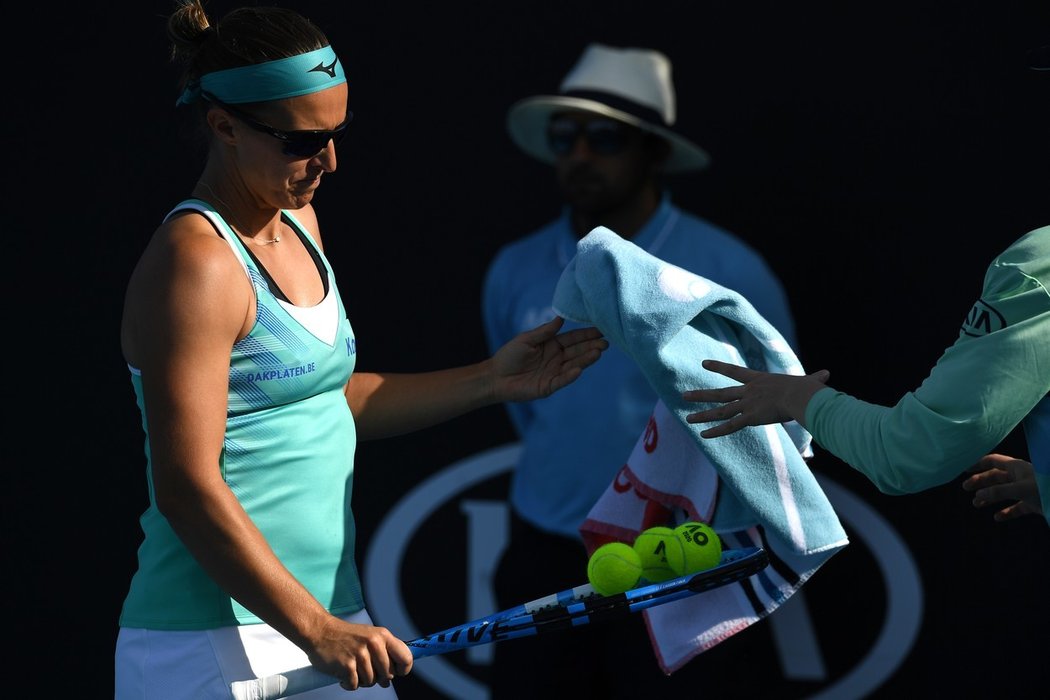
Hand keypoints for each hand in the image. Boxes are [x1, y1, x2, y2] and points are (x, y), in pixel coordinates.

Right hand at [307, 618, 412, 689]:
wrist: (320, 631)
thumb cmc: (345, 635)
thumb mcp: (370, 636)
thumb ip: (384, 653)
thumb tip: (391, 677)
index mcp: (382, 636)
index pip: (405, 657)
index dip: (403, 669)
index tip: (397, 672)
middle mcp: (373, 644)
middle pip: (388, 674)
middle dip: (378, 677)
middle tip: (366, 670)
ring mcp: (360, 655)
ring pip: (371, 682)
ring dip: (361, 680)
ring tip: (353, 669)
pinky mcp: (346, 666)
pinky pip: (354, 685)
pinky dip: (348, 683)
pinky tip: (343, 674)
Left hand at [492, 317, 607, 401]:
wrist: (495, 377)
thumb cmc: (509, 356)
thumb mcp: (526, 339)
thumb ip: (544, 331)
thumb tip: (561, 318)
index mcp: (552, 345)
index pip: (573, 339)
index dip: (586, 335)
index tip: (600, 330)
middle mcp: (557, 359)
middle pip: (577, 352)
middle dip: (591, 347)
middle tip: (605, 343)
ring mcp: (554, 373)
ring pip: (574, 365)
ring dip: (586, 360)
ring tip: (598, 353)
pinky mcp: (549, 386)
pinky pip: (562, 380)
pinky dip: (570, 376)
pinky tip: (579, 369)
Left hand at [682, 359, 829, 437]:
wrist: (801, 395)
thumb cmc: (807, 390)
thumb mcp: (809, 382)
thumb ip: (815, 379)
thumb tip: (827, 374)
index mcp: (759, 380)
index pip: (735, 372)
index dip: (719, 367)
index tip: (703, 364)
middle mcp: (749, 392)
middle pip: (720, 393)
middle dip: (701, 395)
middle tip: (684, 395)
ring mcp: (748, 405)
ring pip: (720, 411)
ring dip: (703, 414)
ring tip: (686, 417)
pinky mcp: (750, 418)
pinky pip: (729, 426)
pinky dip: (716, 431)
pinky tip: (702, 434)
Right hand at [962, 453, 1041, 521]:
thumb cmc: (1044, 488)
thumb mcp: (1020, 489)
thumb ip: (998, 492)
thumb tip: (979, 495)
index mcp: (1016, 467)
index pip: (992, 461)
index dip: (978, 463)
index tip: (964, 469)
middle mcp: (1019, 477)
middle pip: (995, 477)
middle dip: (980, 482)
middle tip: (965, 488)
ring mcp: (1026, 490)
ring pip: (1003, 492)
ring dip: (990, 497)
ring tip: (977, 504)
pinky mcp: (1033, 503)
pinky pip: (1016, 507)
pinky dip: (1007, 512)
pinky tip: (998, 517)